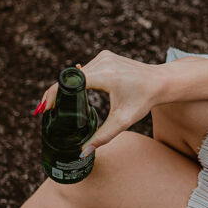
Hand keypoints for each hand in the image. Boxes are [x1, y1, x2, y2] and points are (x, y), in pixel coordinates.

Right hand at [35, 50, 161, 154]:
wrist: (162, 81)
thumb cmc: (145, 100)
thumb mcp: (124, 120)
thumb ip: (102, 137)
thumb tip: (82, 152)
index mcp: (106, 76)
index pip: (70, 83)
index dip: (54, 95)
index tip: (45, 109)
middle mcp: (103, 62)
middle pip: (70, 78)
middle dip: (57, 94)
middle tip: (45, 111)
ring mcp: (104, 56)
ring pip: (76, 73)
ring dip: (68, 87)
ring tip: (56, 104)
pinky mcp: (106, 55)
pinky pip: (85, 69)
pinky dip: (78, 80)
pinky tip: (71, 91)